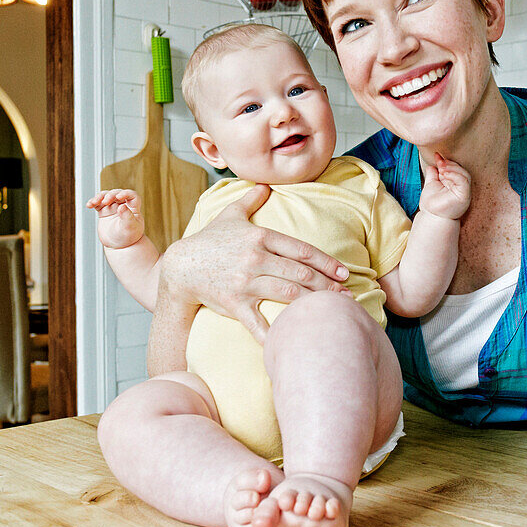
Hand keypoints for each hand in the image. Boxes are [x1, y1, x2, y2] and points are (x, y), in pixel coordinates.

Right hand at [87, 189, 145, 248]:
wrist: (119, 246)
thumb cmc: (128, 237)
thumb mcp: (130, 228)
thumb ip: (127, 217)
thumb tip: (122, 206)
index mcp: (134, 208)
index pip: (132, 196)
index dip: (126, 193)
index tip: (119, 197)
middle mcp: (123, 205)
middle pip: (117, 194)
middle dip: (111, 195)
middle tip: (106, 201)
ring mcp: (113, 208)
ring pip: (106, 196)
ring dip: (100, 197)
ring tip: (94, 202)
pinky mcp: (104, 211)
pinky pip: (98, 203)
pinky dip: (93, 202)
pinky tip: (89, 205)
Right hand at [159, 184, 349, 342]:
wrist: (181, 266)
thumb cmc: (208, 241)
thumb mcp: (229, 215)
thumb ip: (250, 200)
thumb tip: (265, 185)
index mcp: (260, 237)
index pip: (301, 250)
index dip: (326, 262)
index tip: (343, 272)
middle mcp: (256, 258)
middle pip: (300, 272)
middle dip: (327, 285)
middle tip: (346, 296)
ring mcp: (246, 282)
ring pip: (288, 292)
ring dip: (313, 302)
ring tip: (332, 310)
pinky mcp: (234, 303)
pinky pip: (257, 321)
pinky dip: (274, 333)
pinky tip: (290, 341)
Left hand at [419, 154, 470, 219]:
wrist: (431, 218)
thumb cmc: (431, 205)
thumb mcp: (431, 185)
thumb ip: (433, 174)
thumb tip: (433, 163)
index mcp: (454, 184)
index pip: (455, 169)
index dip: (446, 161)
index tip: (437, 156)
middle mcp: (461, 188)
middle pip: (461, 170)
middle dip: (449, 164)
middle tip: (440, 163)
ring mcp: (464, 192)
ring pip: (464, 174)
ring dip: (452, 168)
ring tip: (441, 169)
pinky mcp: (464, 196)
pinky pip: (463, 181)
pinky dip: (455, 175)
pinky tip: (445, 174)